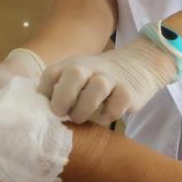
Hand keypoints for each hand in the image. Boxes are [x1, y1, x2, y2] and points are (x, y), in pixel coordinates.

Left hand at [38, 36, 175, 123]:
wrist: (139, 63)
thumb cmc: (99, 75)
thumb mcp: (79, 74)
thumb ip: (62, 87)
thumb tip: (42, 114)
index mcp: (73, 64)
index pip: (51, 74)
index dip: (43, 93)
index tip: (44, 109)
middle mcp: (90, 68)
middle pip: (73, 74)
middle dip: (63, 97)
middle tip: (61, 113)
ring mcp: (111, 78)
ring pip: (96, 88)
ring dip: (84, 108)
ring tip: (81, 118)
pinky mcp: (129, 91)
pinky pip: (117, 105)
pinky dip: (109, 115)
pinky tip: (105, 115)